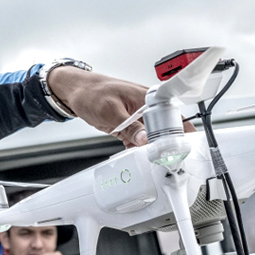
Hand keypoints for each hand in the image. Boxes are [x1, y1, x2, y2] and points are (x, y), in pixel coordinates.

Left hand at [47, 66, 194, 148]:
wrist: (75, 91)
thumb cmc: (91, 92)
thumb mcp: (110, 111)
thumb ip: (129, 127)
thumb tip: (145, 139)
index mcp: (146, 98)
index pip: (172, 116)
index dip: (180, 133)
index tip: (180, 149)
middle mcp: (146, 107)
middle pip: (166, 129)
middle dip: (167, 145)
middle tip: (167, 160)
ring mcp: (138, 117)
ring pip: (153, 137)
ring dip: (152, 150)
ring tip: (153, 163)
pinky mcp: (130, 125)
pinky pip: (139, 140)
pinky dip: (137, 149)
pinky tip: (136, 158)